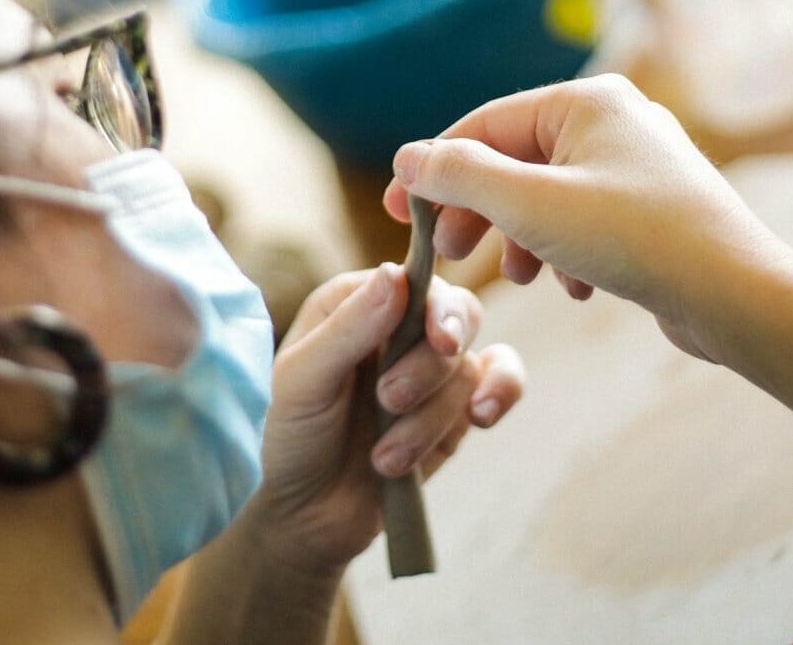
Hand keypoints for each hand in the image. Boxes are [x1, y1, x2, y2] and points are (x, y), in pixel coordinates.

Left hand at [244, 266, 522, 575]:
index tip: (441, 340)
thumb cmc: (290, 437)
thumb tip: (397, 274)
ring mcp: (431, 366)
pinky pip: (502, 380)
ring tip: (385, 457)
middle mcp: (399, 325)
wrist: (305, 517)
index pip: (415, 280)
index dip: (435, 307)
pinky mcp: (456, 406)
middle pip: (456, 315)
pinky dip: (502, 392)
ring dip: (429, 418)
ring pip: (466, 365)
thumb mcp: (302, 380)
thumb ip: (348, 327)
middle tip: (389, 400)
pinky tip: (482, 416)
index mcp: (356, 301)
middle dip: (429, 367)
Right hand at [384, 75, 783, 361]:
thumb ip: (461, 175)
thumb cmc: (634, 238)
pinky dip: (564, 250)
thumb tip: (407, 158)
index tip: (400, 212)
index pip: (486, 124)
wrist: (737, 296)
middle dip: (480, 209)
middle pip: (516, 159)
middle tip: (451, 252)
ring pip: (547, 195)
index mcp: (585, 100)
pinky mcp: (651, 206)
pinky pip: (583, 219)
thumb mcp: (530, 204)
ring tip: (518, 277)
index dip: (436, 168)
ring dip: (521, 236)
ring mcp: (636, 163)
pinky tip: (574, 286)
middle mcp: (613, 120)